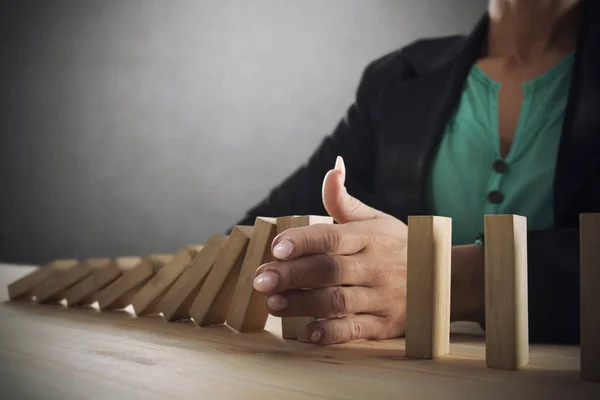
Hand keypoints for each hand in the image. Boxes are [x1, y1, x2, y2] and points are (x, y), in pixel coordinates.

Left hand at [253, 156, 408, 344]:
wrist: (445, 280)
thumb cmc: (399, 246)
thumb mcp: (377, 219)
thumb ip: (344, 200)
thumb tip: (333, 167)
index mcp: (370, 237)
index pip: (333, 237)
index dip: (303, 241)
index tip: (276, 247)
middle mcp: (376, 267)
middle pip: (328, 271)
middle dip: (291, 275)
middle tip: (260, 280)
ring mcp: (382, 298)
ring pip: (337, 302)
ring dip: (302, 304)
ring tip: (273, 303)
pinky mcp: (385, 325)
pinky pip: (355, 331)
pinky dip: (329, 333)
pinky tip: (306, 332)